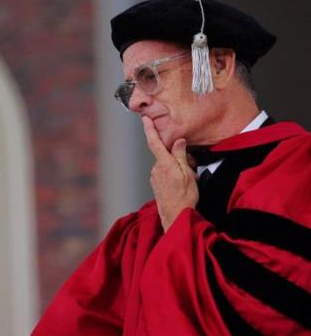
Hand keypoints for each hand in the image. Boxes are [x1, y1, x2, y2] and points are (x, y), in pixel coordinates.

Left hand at [142, 116, 198, 230]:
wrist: (175, 217)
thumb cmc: (184, 198)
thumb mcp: (188, 174)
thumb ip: (181, 156)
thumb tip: (178, 141)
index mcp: (164, 164)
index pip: (155, 142)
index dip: (150, 129)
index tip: (145, 119)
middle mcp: (156, 169)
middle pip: (165, 154)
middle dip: (177, 156)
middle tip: (191, 165)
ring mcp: (155, 177)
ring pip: (166, 164)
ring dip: (177, 167)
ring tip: (189, 178)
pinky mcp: (156, 184)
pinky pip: (165, 173)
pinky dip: (174, 174)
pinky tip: (182, 184)